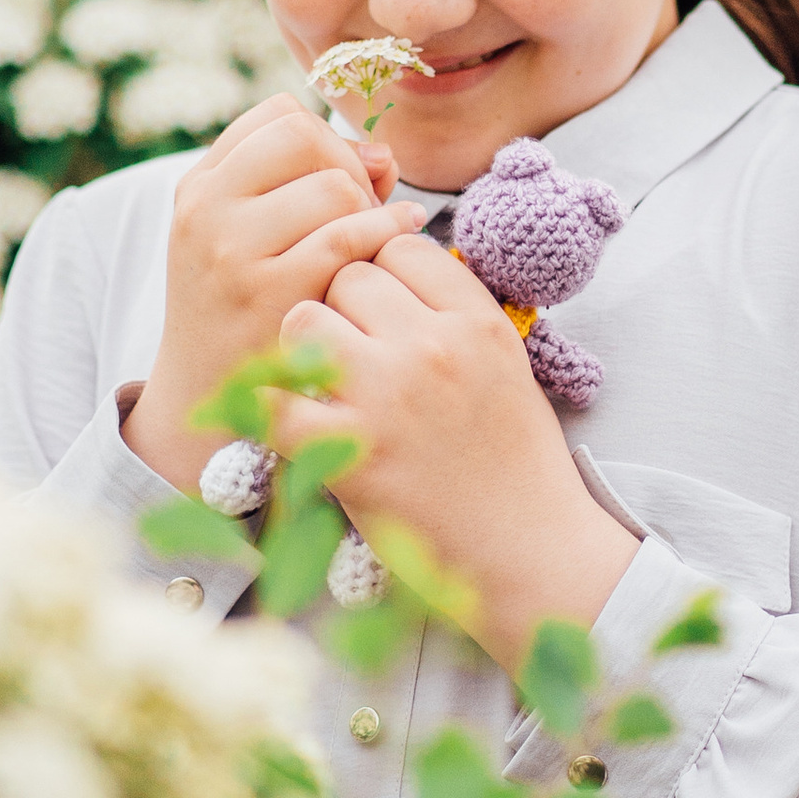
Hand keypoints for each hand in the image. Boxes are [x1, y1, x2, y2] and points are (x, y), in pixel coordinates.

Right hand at [123, 96, 424, 490]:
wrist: (207, 400)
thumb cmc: (247, 309)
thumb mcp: (247, 237)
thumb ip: (308, 184)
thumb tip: (383, 156)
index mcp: (198, 187)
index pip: (278, 116)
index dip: (325, 138)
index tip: (339, 178)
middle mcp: (206, 211)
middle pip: (305, 137)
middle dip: (348, 167)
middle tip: (360, 210)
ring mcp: (234, 253)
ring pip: (333, 185)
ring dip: (369, 209)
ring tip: (369, 241)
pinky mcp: (271, 294)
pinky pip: (348, 237)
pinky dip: (388, 233)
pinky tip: (402, 241)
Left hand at [275, 234, 638, 666]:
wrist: (530, 549)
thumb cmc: (517, 461)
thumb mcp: (507, 365)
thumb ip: (456, 314)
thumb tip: (395, 268)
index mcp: (477, 321)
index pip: (401, 247)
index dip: (386, 275)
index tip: (387, 311)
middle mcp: (433, 346)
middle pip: (349, 277)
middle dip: (345, 310)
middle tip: (356, 354)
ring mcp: (387, 396)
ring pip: (304, 319)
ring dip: (307, 348)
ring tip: (327, 384)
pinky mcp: (348, 451)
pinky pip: (273, 400)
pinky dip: (268, 407)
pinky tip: (286, 419)